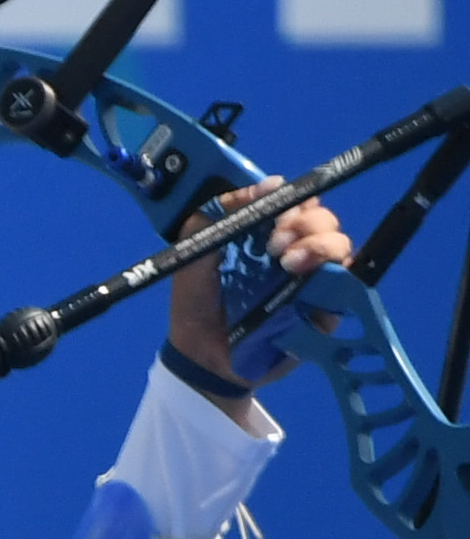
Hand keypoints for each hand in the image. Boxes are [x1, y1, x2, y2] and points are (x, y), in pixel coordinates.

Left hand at [166, 182, 352, 389]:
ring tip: (287, 264)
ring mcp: (311, 279)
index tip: (277, 212)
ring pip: (340, 247)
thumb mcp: (193, 251)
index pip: (298, 204)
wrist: (199, 355)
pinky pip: (346, 285)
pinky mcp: (323, 307)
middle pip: (324, 220)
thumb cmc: (196, 303)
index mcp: (266, 234)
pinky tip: (307, 281)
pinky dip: (334, 277)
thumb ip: (218, 214)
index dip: (294, 201)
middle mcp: (294, 251)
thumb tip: (269, 183)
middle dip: (307, 223)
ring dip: (319, 245)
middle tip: (275, 244)